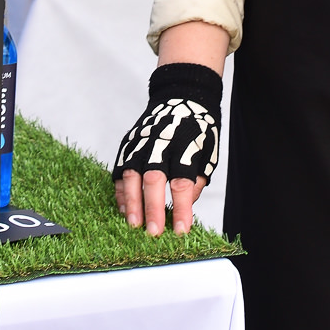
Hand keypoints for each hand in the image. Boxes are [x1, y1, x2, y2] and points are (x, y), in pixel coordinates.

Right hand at [113, 59, 222, 236]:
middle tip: (154, 232)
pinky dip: (121, 191)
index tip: (181, 230)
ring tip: (134, 225)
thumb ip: (198, 181)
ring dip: (132, 202)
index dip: (181, 208)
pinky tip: (125, 209)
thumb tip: (185, 207)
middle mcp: (161, 145)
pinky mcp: (128, 145)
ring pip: (132, 175)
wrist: (181, 97)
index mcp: (185, 148)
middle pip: (154, 180)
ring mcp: (141, 143)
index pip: (182, 184)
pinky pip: (120, 171)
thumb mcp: (208, 153)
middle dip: (153, 208)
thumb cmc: (199, 130)